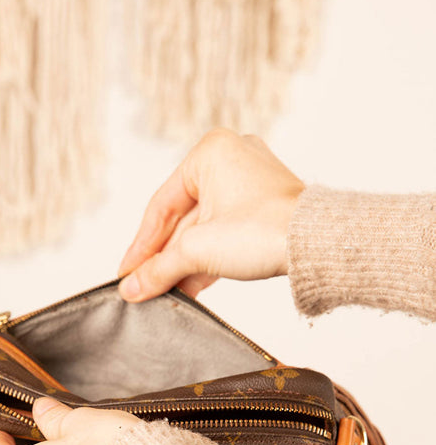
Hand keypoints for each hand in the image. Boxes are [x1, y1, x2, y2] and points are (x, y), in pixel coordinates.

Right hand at [119, 128, 303, 300]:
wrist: (318, 245)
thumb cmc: (264, 230)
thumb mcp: (198, 251)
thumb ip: (159, 269)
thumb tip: (131, 289)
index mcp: (209, 152)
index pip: (161, 206)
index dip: (140, 246)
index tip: (126, 274)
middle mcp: (230, 158)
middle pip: (182, 219)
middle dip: (164, 257)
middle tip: (143, 286)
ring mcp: (251, 183)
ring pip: (204, 228)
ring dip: (184, 263)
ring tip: (164, 292)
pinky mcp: (265, 207)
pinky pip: (225, 232)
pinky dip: (208, 258)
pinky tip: (190, 287)